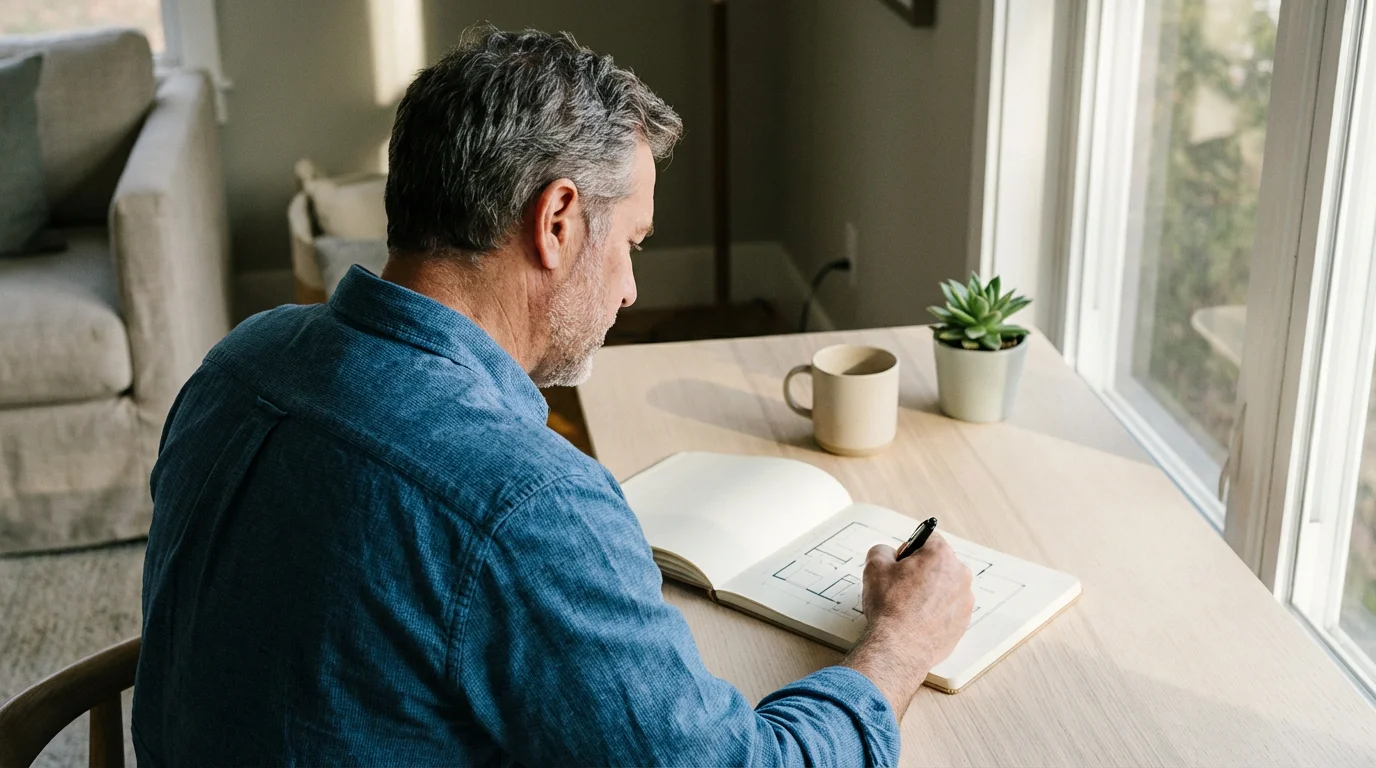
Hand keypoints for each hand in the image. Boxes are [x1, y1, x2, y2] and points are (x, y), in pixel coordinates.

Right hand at [841, 534, 973, 718]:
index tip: (900, 564)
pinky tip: (917, 620)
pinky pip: (948, 609)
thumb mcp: (874, 567)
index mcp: (941, 555)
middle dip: (921, 571)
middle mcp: (960, 575)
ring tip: (908, 607)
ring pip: (945, 587)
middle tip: (900, 587)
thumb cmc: (890, 607)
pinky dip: (935, 611)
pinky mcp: (964, 622)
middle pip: (938, 563)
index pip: (927, 539)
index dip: (909, 550)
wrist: (899, 647)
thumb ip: (882, 550)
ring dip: (929, 592)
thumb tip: (888, 554)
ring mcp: (965, 600)